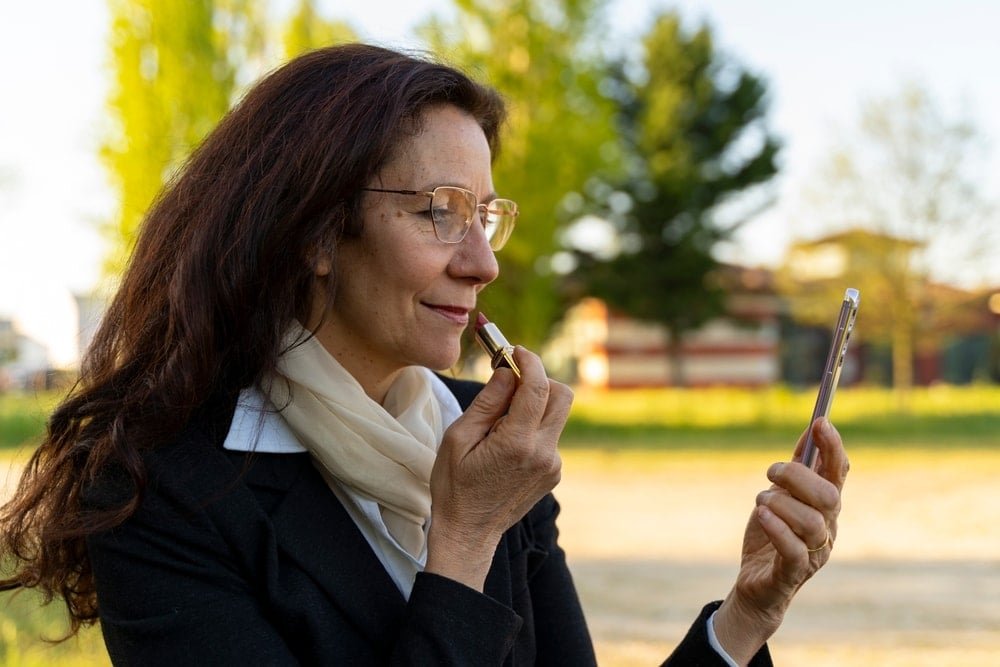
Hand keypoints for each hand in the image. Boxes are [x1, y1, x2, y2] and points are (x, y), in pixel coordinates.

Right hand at [425, 347, 571, 589]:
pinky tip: (506, 444)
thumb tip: (507, 371)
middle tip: (512, 380)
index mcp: (517, 443)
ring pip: (556, 416)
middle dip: (540, 379)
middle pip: (562, 396)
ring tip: (500, 420)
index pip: (537, 388)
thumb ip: (487, 402)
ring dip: (534, 405)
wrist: (468, 533)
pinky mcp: (554, 473)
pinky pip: (550, 436)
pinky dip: (532, 428)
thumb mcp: (458, 438)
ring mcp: (553, 465)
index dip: (529, 362)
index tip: (515, 351)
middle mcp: (543, 453)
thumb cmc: (454, 485)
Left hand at [714, 417, 848, 662]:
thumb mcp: (781, 495)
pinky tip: (762, 515)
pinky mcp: (794, 572)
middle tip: (770, 472)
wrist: (756, 585)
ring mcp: (815, 552)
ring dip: (781, 503)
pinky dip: (777, 528)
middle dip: (798, 476)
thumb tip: (810, 429)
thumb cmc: (771, 535)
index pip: (839, 472)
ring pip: (812, 522)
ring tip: (761, 501)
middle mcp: (827, 528)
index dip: (833, 446)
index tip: (820, 422)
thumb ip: (797, 467)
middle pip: (829, 496)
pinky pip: (794, 549)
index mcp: (825, 506)